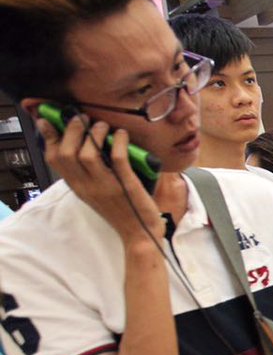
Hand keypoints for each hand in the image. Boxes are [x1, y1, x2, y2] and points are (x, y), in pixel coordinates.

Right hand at [35, 114, 162, 242]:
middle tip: (82, 119)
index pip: (54, 160)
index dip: (49, 138)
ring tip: (102, 125)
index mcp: (78, 187)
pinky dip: (118, 143)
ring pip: (86, 155)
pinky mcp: (125, 185)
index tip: (50, 121)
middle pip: (65, 154)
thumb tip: (87, 147)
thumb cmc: (123, 211)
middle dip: (71, 131)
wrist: (140, 236)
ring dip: (93, 134)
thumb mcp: (97, 193)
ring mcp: (106, 187)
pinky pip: (117, 160)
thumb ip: (89, 175)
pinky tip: (122, 135)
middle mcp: (87, 187)